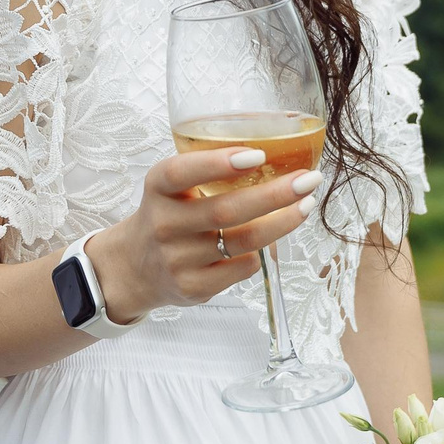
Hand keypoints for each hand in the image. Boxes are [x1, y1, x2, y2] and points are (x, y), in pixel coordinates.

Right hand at [84, 148, 317, 323]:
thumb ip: (207, 171)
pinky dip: (263, 251)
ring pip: (242, 242)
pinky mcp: (193, 288)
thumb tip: (277, 158)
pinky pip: (243, 267)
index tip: (258, 155)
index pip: (180, 173)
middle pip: (224, 211)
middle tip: (308, 180)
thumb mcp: (172, 186)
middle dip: (274, 195)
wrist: (135, 267)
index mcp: (157, 189)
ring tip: (305, 205)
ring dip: (281, 223)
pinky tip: (271, 240)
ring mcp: (177, 260)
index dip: (218, 163)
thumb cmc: (169, 214)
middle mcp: (164, 224)